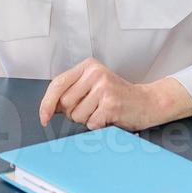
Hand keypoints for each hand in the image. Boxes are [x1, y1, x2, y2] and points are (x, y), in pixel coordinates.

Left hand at [38, 59, 191, 130]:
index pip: (57, 84)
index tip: (44, 118)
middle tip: (91, 109)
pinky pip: (91, 123)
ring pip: (77, 116)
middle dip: (73, 113)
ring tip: (101, 112)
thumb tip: (48, 108)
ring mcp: (104, 87)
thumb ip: (71, 92)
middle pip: (65, 103)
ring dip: (87, 120)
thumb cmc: (118, 97)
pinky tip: (108, 117)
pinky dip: (97, 125)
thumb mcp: (93, 86)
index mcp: (88, 66)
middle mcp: (95, 73)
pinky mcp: (111, 104)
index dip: (47, 103)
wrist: (147, 102)